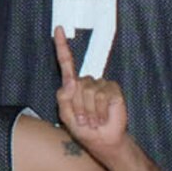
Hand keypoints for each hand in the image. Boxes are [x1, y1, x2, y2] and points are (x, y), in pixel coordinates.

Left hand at [53, 26, 126, 156]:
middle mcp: (87, 81)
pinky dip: (99, 111)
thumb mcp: (65, 115)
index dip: (61, 46)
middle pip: (76, 85)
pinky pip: (101, 96)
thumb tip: (71, 81)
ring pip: (88, 92)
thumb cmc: (83, 129)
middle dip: (77, 106)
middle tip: (83, 120)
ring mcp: (101, 84)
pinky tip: (102, 118)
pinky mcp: (113, 90)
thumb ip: (63, 97)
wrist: (102, 141)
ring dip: (88, 111)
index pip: (66, 62)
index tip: (58, 29)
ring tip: (93, 120)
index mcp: (73, 85)